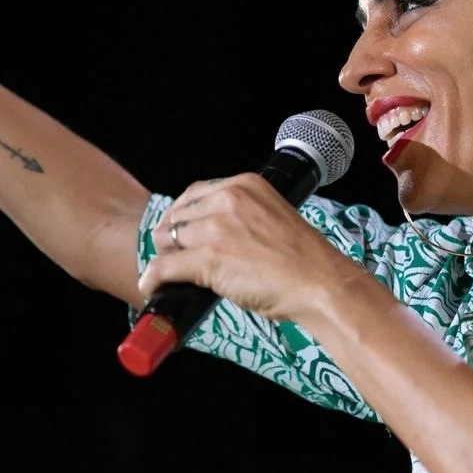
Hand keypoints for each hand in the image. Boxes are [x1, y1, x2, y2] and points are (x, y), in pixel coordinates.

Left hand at [141, 173, 352, 321]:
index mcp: (245, 184)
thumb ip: (240, 216)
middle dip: (172, 238)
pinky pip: (165, 266)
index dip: (182, 216)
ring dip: (165, 258)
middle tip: (174, 258)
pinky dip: (153, 278)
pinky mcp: (210, 257)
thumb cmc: (303, 259)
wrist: (321, 284)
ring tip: (167, 274)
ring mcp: (217, 227)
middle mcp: (228, 199)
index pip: (194, 194)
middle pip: (177, 216)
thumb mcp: (271, 217)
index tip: (179, 231)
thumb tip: (207, 233)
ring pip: (168, 240)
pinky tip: (151, 287)